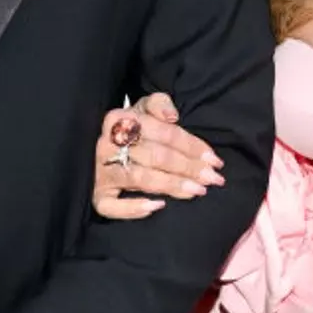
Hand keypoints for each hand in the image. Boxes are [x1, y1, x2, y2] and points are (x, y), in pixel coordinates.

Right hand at [92, 93, 224, 219]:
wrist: (98, 146)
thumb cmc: (131, 129)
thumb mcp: (143, 108)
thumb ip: (160, 104)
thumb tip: (172, 116)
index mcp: (120, 119)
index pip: (164, 133)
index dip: (192, 146)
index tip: (214, 160)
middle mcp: (107, 145)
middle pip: (156, 157)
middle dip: (188, 168)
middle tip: (213, 179)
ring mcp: (101, 171)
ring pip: (140, 179)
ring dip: (172, 186)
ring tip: (197, 191)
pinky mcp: (98, 195)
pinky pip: (111, 206)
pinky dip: (133, 208)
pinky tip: (158, 207)